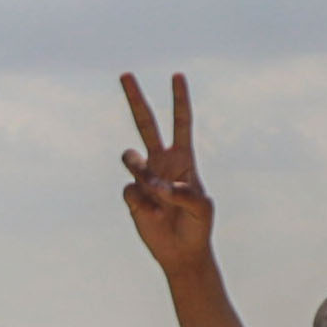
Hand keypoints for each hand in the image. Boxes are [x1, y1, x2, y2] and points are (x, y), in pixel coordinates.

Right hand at [114, 71, 211, 272]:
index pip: (181, 123)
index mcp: (183, 159)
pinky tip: (152, 216)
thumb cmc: (198, 225)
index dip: (180, 100)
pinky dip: (142, 203)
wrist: (181, 252)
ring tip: (154, 191)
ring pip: (130, 157)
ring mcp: (144, 178)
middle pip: (145, 123)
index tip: (177, 76)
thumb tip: (154, 184)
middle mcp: (161, 162)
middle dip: (136, 99)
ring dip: (139, 170)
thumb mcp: (201, 207)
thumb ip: (181, 192)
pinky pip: (129, 190)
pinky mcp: (131, 196)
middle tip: (125, 74)